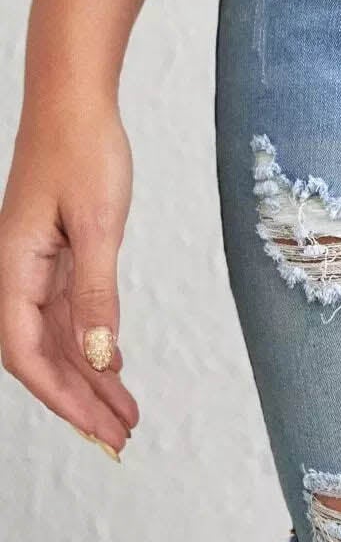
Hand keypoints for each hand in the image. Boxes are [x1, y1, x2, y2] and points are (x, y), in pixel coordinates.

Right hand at [0, 102, 138, 458]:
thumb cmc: (82, 150)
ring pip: (57, 338)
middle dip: (79, 401)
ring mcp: (34, 266)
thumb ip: (96, 293)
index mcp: (13, 269)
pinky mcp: (55, 255)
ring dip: (89, 378)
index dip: (60, 396)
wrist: (75, 102)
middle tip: (119, 440)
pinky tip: (112, 368)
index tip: (96, 428)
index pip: (26, 352)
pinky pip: (67, 314)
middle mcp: (16, 274)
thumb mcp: (98, 224)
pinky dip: (90, 344)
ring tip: (125, 416)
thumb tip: (97, 356)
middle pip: (41, 355)